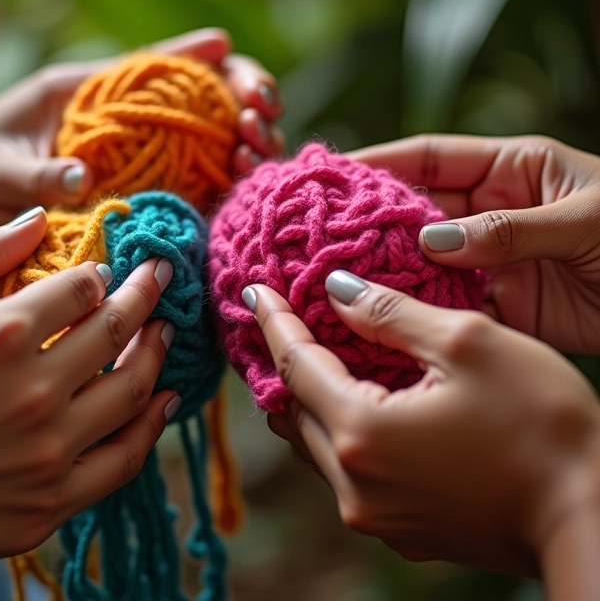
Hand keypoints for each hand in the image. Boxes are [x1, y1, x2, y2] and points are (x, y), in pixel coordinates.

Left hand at [0, 28, 283, 238]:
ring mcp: (136, 156)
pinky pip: (193, 180)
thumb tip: (81, 178)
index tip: (228, 55)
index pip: (149, 65)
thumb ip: (33, 174)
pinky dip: (226, 178)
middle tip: (257, 117)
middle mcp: (120, 120)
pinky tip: (244, 182)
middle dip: (238, 97)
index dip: (194, 56)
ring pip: (206, 137)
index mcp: (86, 93)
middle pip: (196, 96)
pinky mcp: (140, 190)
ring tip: (256, 150)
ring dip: (242, 138)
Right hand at [0, 210, 178, 594]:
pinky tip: (167, 401)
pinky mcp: (49, 504)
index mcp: (2, 335)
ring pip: (133, 390)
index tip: (109, 271)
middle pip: (116, 329)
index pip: (81, 289)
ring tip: (166, 331)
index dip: (101, 274)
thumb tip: (37, 219)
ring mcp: (48, 451)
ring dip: (156, 352)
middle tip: (163, 277)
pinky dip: (152, 427)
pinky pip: (123, 460)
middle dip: (145, 295)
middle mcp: (36, 390)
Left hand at [245, 275, 599, 579]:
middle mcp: (355, 483)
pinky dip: (338, 428)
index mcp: (362, 432)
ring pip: (314, 443)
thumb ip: (389, 312)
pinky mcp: (400, 529)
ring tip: (315, 353)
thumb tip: (335, 290)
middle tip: (282, 319)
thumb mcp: (466, 344)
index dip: (272, 321)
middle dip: (284, 360)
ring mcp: (375, 515)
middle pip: (293, 408)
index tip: (252, 290)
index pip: (294, 365)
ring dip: (309, 396)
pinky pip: (345, 469)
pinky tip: (358, 401)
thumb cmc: (542, 426)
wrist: (593, 521)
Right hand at [350, 134, 599, 353]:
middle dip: (375, 223)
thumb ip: (508, 229)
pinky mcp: (508, 308)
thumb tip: (432, 242)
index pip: (433, 160)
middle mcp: (493, 215)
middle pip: (420, 215)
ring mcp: (496, 263)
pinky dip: (424, 318)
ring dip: (392, 274)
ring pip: (429, 266)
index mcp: (511, 172)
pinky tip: (389, 321)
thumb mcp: (583, 218)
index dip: (382, 163)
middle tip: (328, 235)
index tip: (336, 173)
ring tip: (344, 280)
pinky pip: (453, 311)